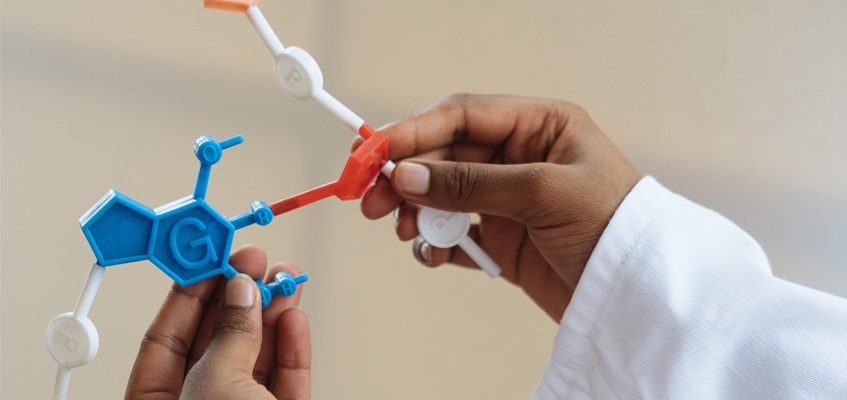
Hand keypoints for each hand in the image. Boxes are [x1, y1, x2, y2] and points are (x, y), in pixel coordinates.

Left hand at [125, 245, 310, 399]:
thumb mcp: (216, 383)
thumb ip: (229, 335)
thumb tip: (241, 292)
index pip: (164, 341)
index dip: (189, 295)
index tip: (212, 260)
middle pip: (214, 345)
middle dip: (238, 299)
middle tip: (255, 262)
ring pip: (254, 361)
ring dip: (272, 318)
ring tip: (286, 281)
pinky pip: (283, 384)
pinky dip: (292, 351)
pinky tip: (296, 320)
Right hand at [359, 94, 639, 320]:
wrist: (640, 295)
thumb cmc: (613, 226)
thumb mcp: (543, 192)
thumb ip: (471, 183)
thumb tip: (408, 175)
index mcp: (539, 126)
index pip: (462, 116)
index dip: (414, 130)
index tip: (374, 151)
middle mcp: (520, 158)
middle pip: (445, 156)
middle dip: (406, 177)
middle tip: (371, 201)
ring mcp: (509, 200)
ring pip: (444, 195)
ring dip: (417, 212)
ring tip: (406, 232)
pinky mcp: (504, 240)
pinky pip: (455, 234)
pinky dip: (437, 244)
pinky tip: (432, 255)